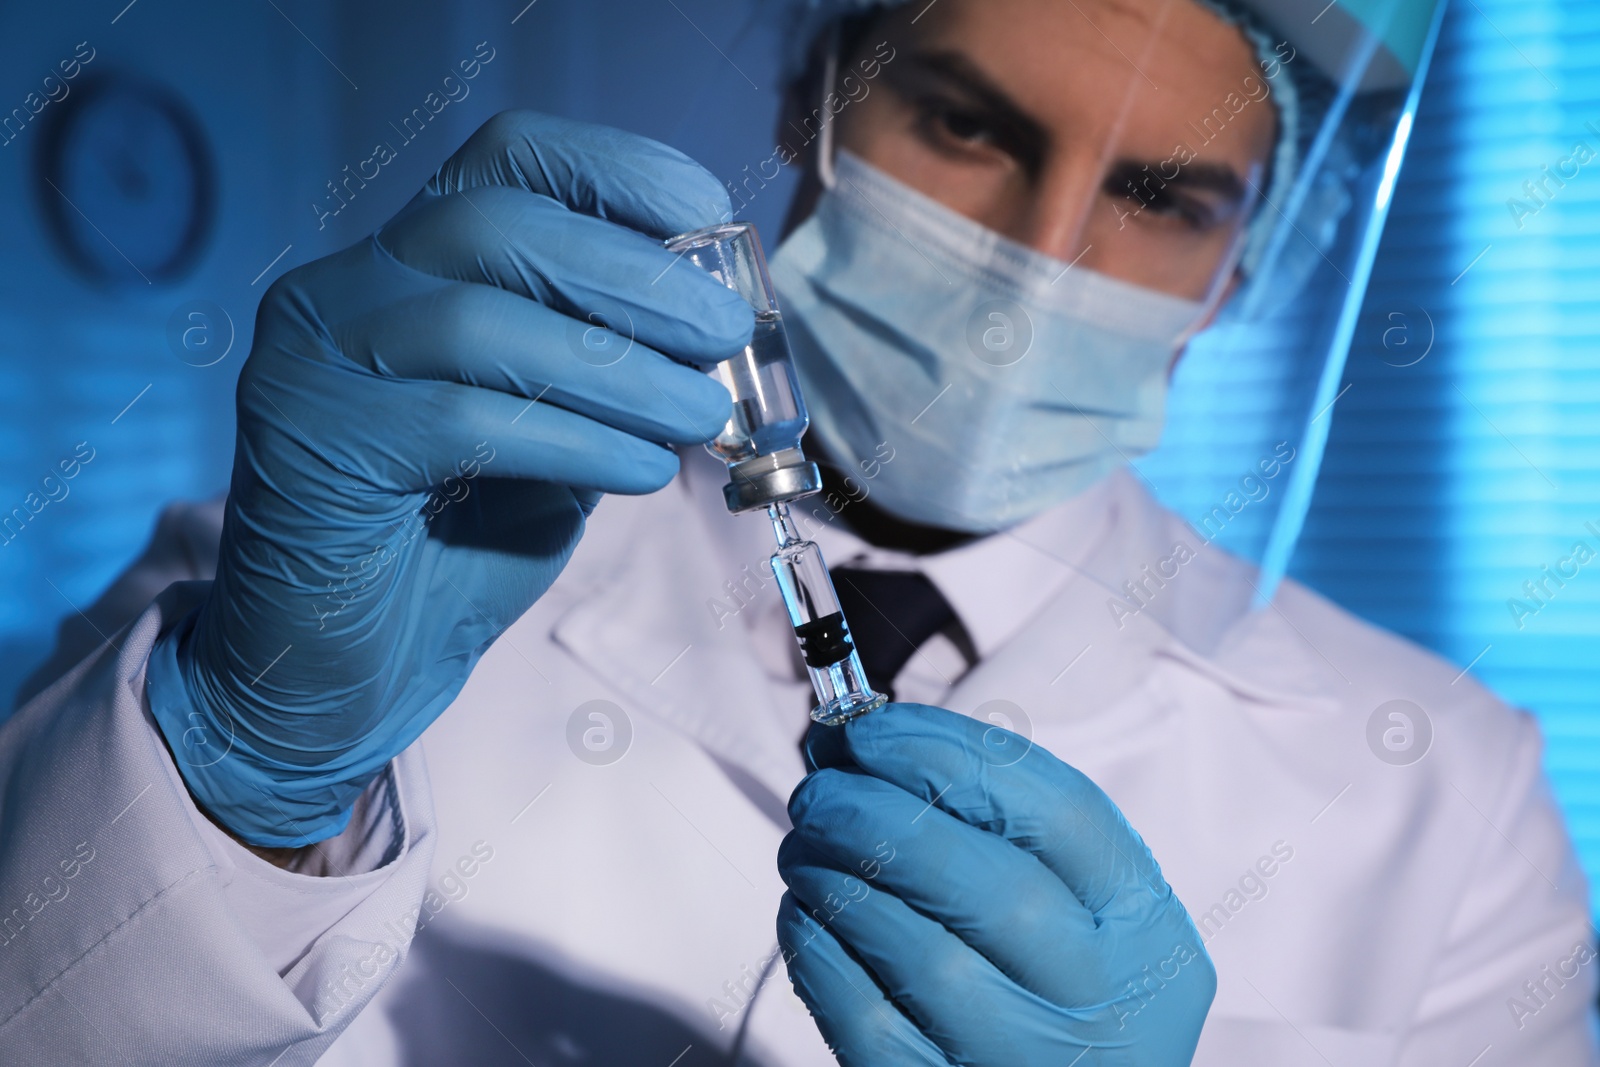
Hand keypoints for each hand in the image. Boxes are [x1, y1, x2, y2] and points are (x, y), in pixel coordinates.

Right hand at [146, 111, 746, 845]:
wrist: (341, 679)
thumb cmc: (455, 555)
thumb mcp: (557, 443)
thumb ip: (609, 378)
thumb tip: (711, 335)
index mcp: (407, 267)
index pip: (506, 160)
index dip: (615, 169)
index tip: (706, 211)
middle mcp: (345, 288)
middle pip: (501, 224)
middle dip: (634, 276)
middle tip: (724, 335)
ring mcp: (313, 359)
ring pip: (484, 321)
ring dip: (620, 369)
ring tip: (702, 418)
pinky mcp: (311, 443)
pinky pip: (463, 420)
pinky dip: (574, 440)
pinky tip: (641, 471)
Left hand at [777, 704, 1215, 1065]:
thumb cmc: (1054, 989)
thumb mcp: (1076, 907)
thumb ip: (994, 824)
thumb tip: (863, 745)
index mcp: (1144, 928)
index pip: (1062, 814)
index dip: (951, 755)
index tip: (873, 731)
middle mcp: (1103, 1002)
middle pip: (994, 889)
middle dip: (884, 819)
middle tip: (820, 791)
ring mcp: (1027, 1063)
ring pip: (925, 959)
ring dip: (840, 881)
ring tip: (805, 847)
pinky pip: (870, 1026)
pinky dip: (822, 953)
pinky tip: (807, 914)